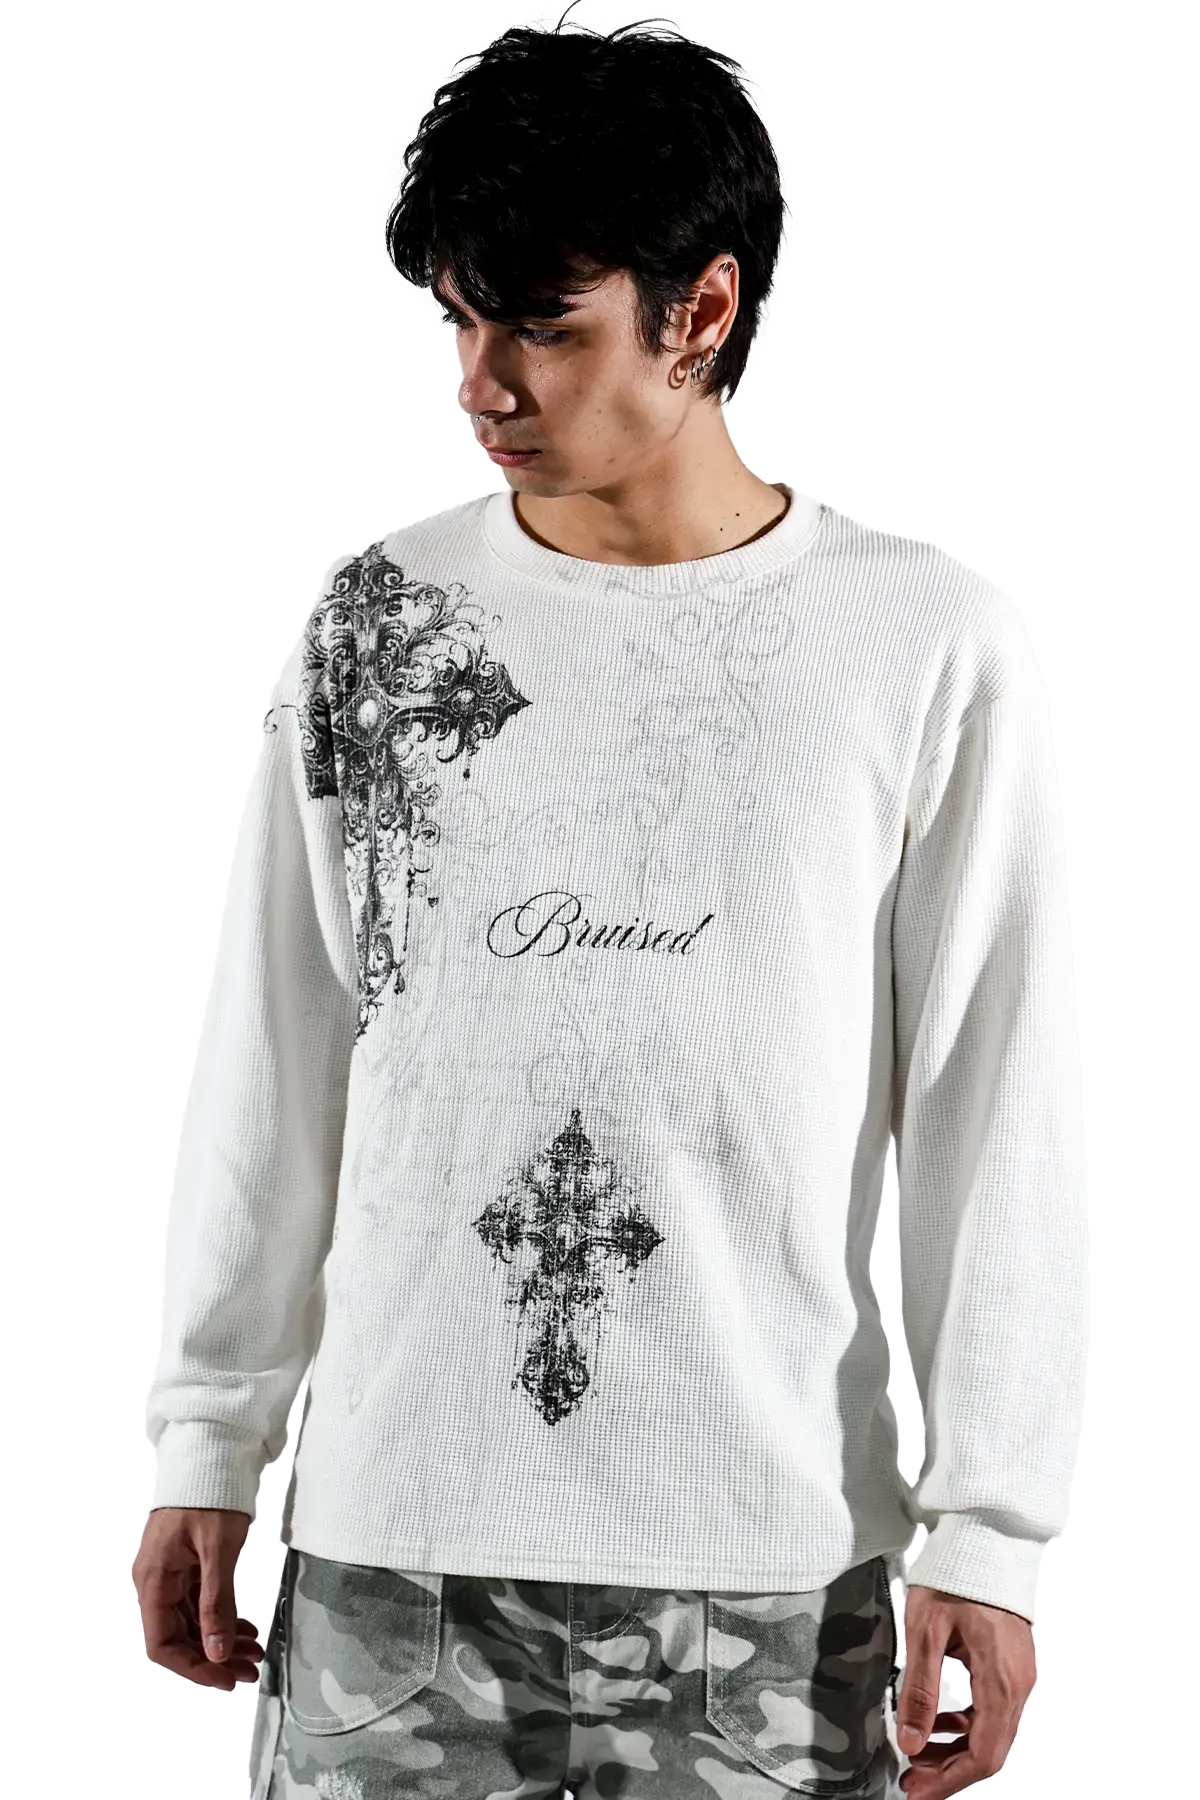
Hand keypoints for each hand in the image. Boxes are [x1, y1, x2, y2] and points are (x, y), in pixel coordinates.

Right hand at [132, 1507, 263, 1692]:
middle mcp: (157, 1582)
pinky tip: (245, 1630)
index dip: (195, 1667)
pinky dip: (222, 1619)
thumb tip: (216, 1652)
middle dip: (216, 1658)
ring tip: (255, 1655)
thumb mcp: (217, 1549)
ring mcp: (171, 1574)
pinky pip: (200, 1603)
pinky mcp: (186, 1566)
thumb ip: (215, 1603)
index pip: (165, 1644)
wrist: (210, 1453)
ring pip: (194, 1622)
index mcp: (155, 1581)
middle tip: (252, 1671)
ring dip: (222, 1641)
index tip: (227, 1679)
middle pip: (181, 1636)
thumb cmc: (210, 1493)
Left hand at [895, 1585, 1037, 1799]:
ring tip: (916, 1751)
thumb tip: (910, 1744)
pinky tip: (938, 1719)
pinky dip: (965, 1722)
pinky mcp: (1010, 1664)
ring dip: (955, 1747)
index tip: (916, 1792)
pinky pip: (991, 1708)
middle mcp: (1019, 1685)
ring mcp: (1018, 1675)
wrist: (982, 1536)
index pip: (983, 1756)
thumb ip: (920, 1691)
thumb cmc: (954, 1577)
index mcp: (1002, 1682)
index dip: (949, 1781)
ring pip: (990, 1731)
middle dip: (949, 1770)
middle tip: (910, 1778)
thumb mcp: (926, 1632)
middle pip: (989, 1750)